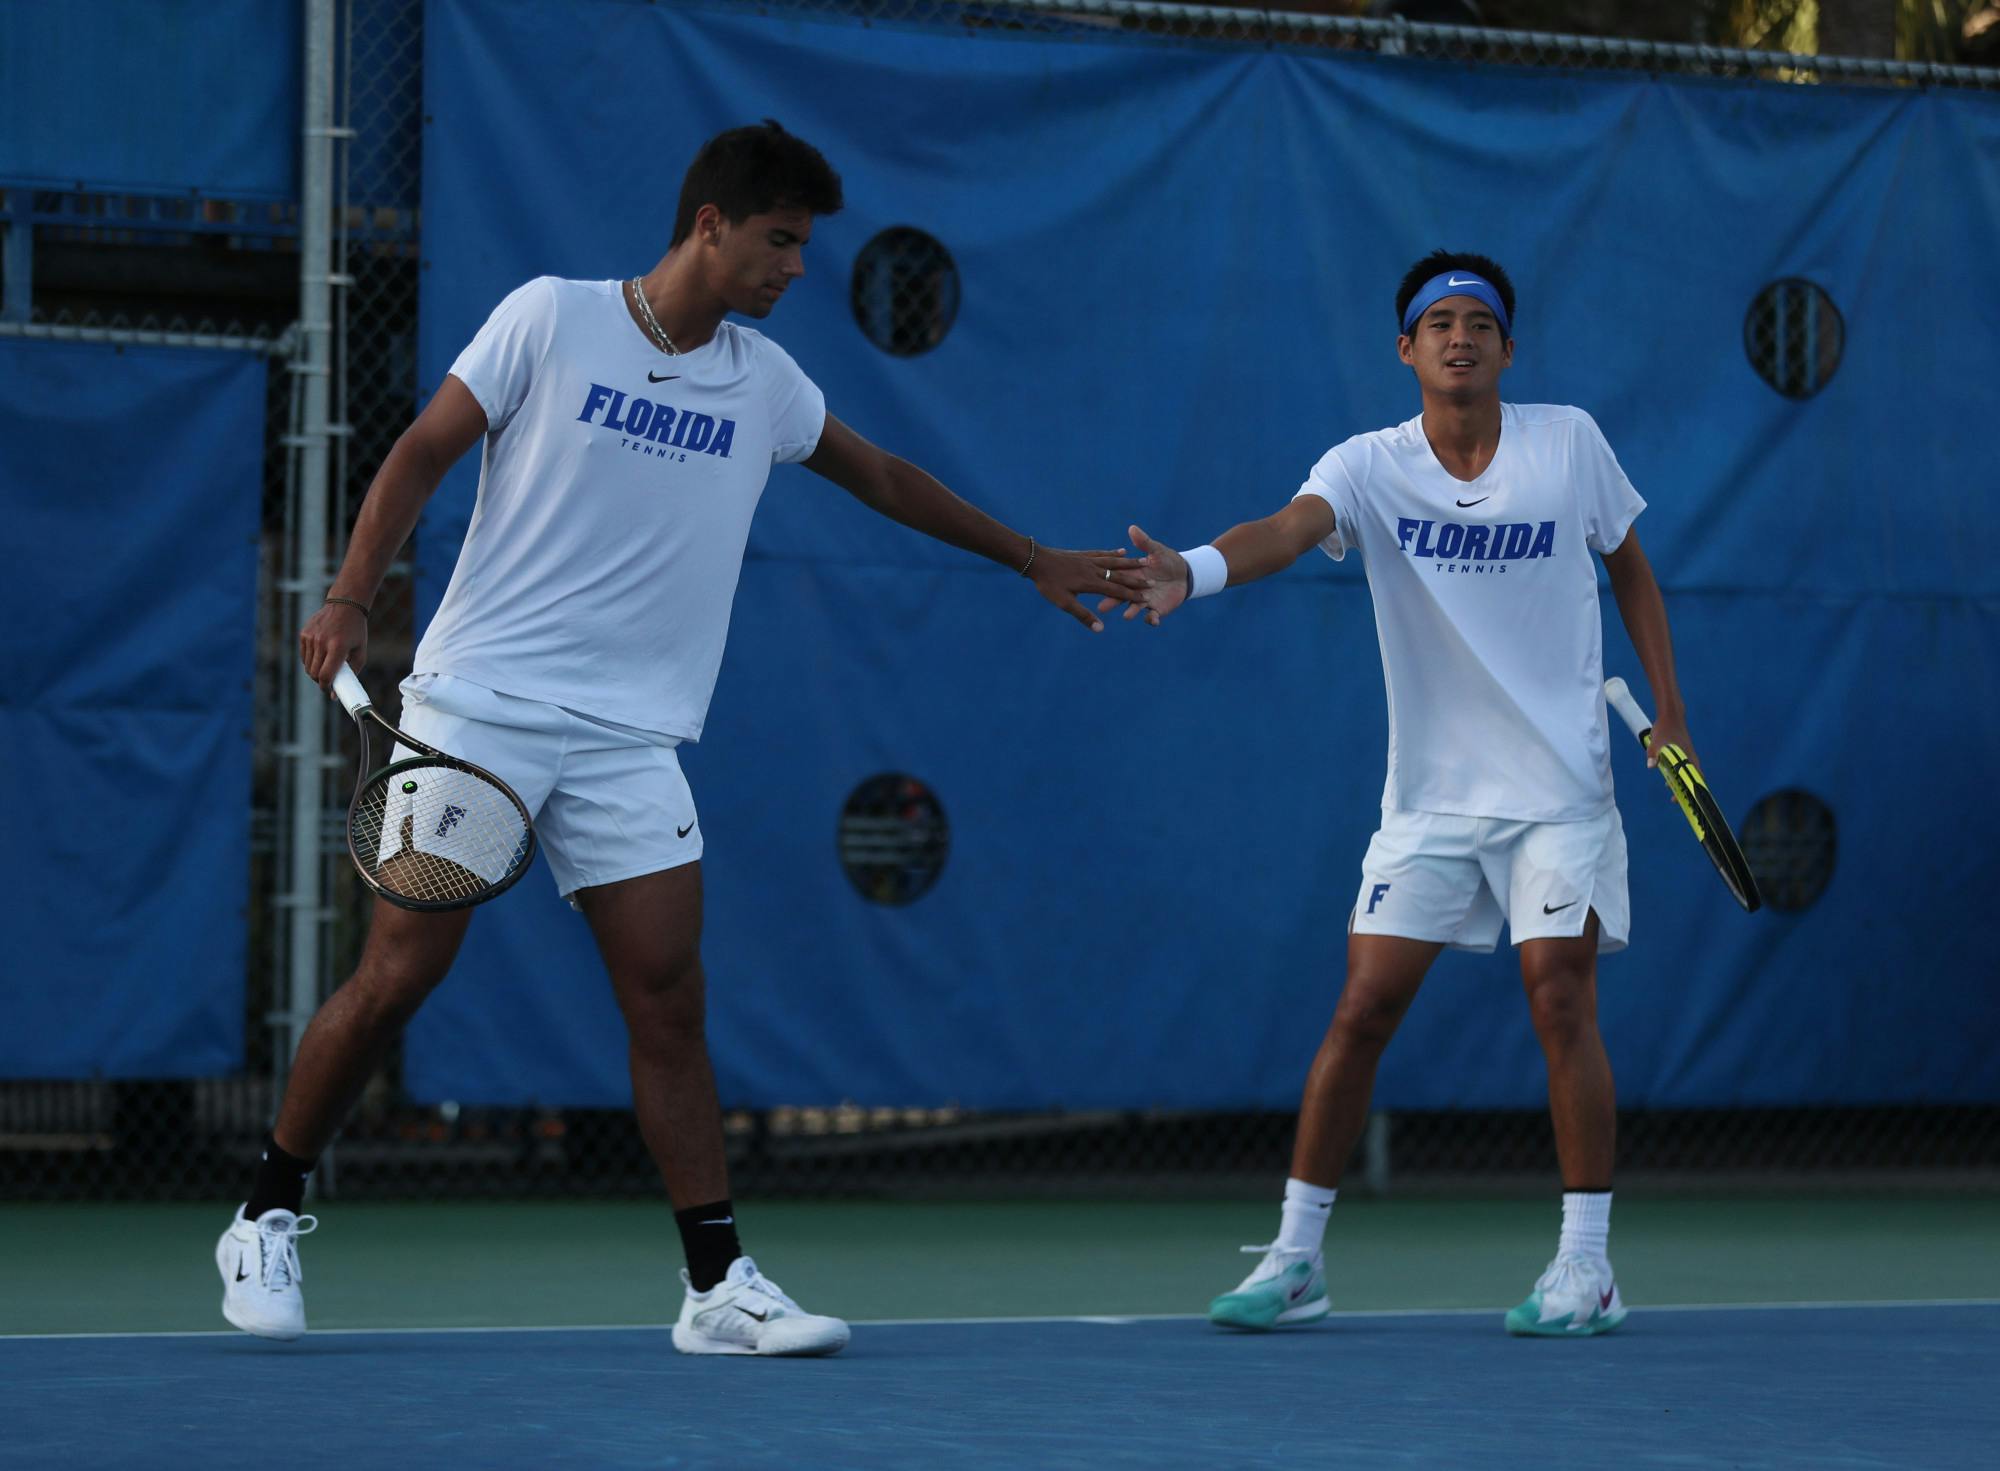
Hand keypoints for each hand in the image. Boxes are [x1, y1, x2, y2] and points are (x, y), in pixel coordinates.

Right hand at [299, 601, 366, 688]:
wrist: (345, 605)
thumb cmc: (356, 631)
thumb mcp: (360, 652)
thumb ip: (351, 673)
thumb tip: (335, 695)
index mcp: (338, 647)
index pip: (326, 675)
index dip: (326, 687)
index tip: (329, 691)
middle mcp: (322, 642)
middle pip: (314, 673)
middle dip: (321, 681)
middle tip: (329, 681)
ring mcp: (311, 637)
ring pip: (308, 666)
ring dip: (315, 672)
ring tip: (326, 667)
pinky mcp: (304, 634)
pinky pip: (304, 656)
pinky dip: (310, 661)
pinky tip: (320, 656)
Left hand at [1027, 544, 1147, 631]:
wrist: (1036, 560)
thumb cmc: (1049, 584)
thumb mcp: (1064, 603)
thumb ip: (1083, 616)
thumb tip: (1100, 629)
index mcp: (1091, 583)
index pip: (1116, 591)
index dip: (1132, 596)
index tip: (1147, 599)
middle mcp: (1094, 570)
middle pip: (1120, 575)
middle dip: (1137, 580)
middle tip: (1153, 582)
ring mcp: (1089, 560)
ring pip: (1114, 562)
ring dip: (1130, 563)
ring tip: (1144, 562)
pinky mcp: (1083, 554)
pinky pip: (1102, 553)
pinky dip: (1113, 553)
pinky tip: (1121, 551)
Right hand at [1096, 524, 1187, 627]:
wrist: (1184, 574)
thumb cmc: (1167, 560)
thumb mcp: (1156, 550)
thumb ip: (1144, 543)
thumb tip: (1132, 528)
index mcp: (1132, 575)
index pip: (1117, 578)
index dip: (1107, 581)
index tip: (1096, 583)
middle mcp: (1135, 590)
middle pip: (1121, 596)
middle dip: (1112, 601)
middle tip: (1101, 607)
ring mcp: (1145, 601)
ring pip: (1135, 607)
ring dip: (1131, 611)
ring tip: (1126, 616)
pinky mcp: (1157, 609)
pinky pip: (1152, 617)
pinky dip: (1152, 620)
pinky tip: (1152, 620)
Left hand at [1643, 709, 1697, 790]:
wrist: (1671, 715)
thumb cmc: (1665, 728)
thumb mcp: (1656, 742)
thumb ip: (1653, 754)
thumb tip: (1651, 766)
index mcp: (1687, 757)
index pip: (1695, 777)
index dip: (1692, 789)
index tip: (1683, 797)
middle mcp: (1690, 757)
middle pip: (1692, 778)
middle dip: (1684, 788)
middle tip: (1674, 798)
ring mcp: (1688, 754)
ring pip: (1687, 772)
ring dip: (1680, 781)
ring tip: (1669, 787)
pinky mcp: (1684, 752)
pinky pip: (1683, 767)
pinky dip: (1678, 774)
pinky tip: (1667, 777)